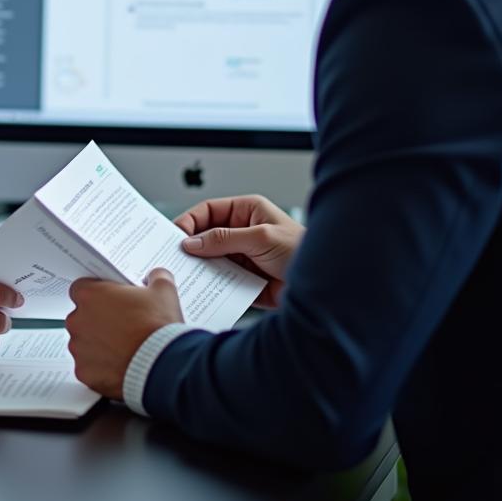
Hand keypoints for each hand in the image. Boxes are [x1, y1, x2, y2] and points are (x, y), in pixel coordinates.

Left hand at [66, 268, 182, 400]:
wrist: (164, 365)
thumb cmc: (159, 327)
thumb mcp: (164, 290)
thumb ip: (155, 277)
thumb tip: (154, 277)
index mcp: (90, 295)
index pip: (81, 289)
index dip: (97, 294)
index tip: (110, 300)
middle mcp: (78, 320)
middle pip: (81, 317)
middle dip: (97, 321)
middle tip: (121, 326)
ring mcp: (79, 348)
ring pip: (83, 343)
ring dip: (98, 344)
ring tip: (123, 348)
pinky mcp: (84, 372)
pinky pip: (88, 367)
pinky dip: (101, 367)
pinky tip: (120, 365)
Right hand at [175, 195, 303, 308]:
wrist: (326, 285)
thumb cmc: (303, 251)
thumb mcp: (260, 238)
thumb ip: (224, 238)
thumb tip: (192, 241)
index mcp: (247, 211)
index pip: (209, 211)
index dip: (190, 221)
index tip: (175, 235)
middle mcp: (243, 232)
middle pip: (206, 235)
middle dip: (192, 246)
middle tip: (175, 256)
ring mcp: (243, 256)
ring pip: (211, 259)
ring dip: (201, 267)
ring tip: (187, 275)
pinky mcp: (245, 279)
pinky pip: (221, 279)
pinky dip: (212, 284)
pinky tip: (205, 289)